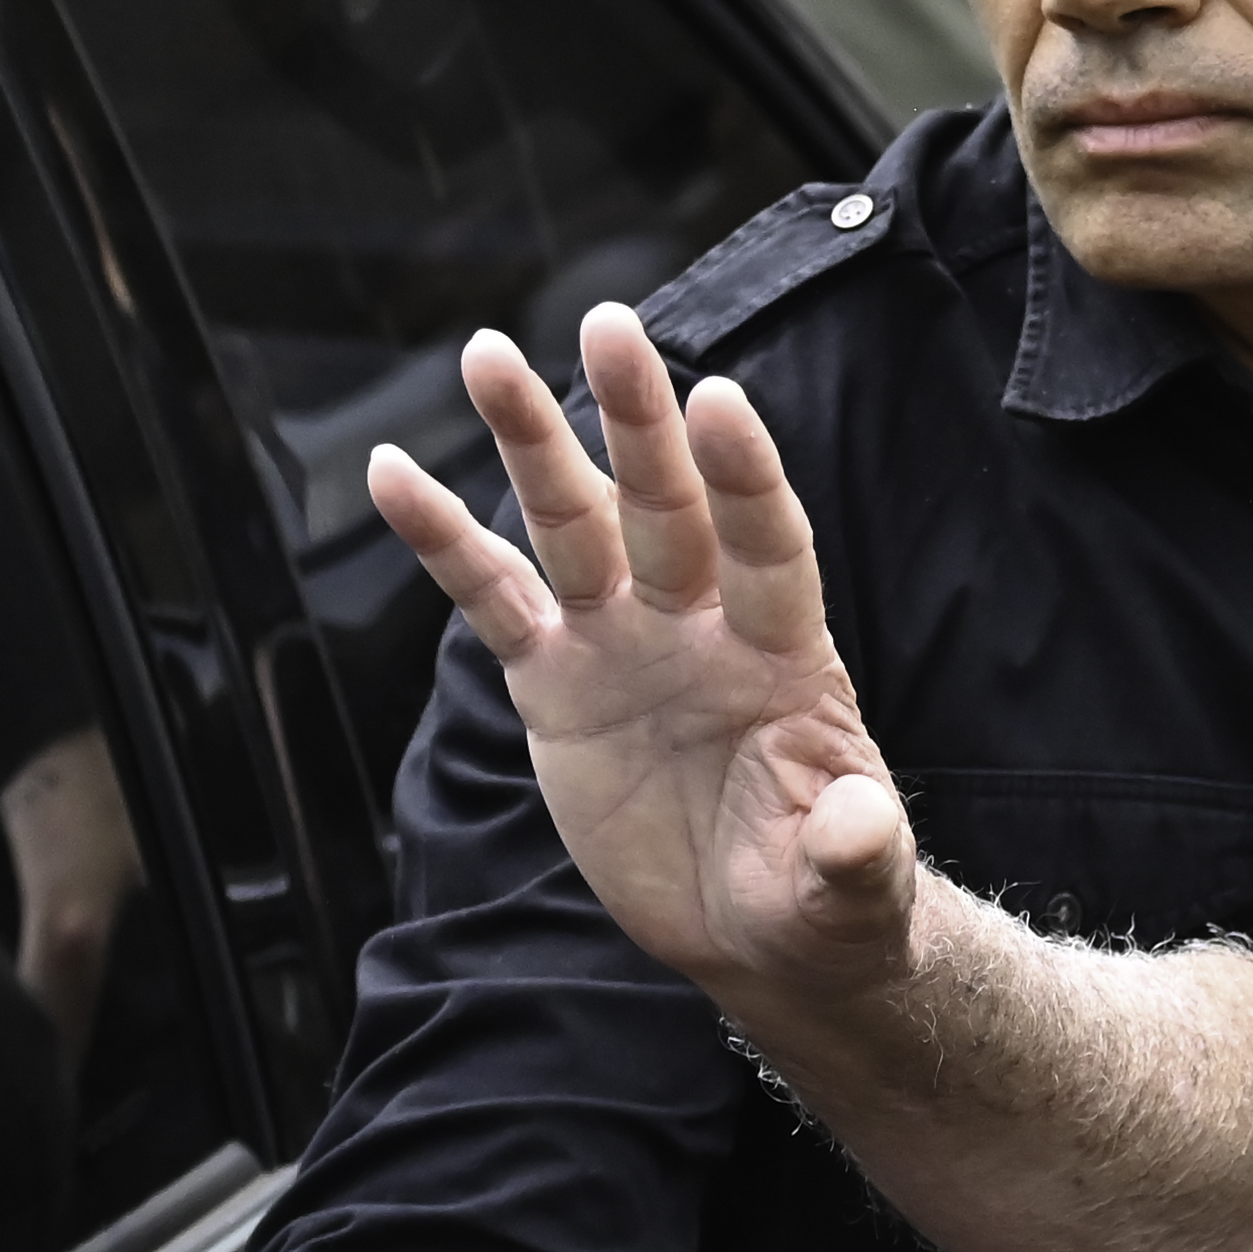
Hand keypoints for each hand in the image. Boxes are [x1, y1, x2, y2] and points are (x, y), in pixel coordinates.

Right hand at [367, 307, 921, 1014]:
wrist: (758, 929)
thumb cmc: (819, 900)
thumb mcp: (848, 894)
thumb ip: (855, 853)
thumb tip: (859, 824)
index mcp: (784, 655)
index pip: (768, 546)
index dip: (745, 478)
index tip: (720, 399)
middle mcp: (700, 623)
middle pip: (665, 503)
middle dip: (636, 417)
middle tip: (608, 322)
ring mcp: (623, 641)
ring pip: (571, 522)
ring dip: (531, 439)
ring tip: (487, 352)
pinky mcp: (556, 680)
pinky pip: (492, 596)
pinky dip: (443, 537)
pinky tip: (393, 471)